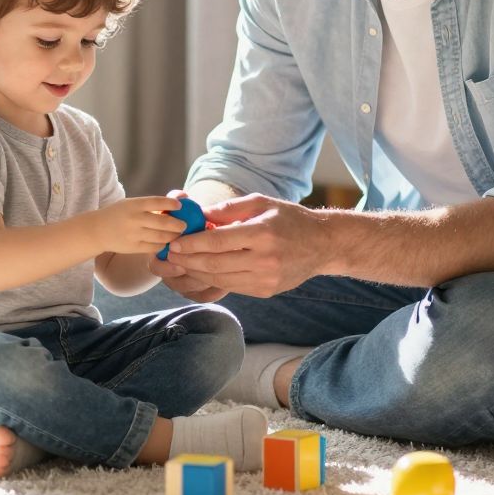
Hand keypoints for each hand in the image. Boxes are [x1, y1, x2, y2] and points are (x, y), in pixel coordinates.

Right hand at [89, 196, 185, 255]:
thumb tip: (176, 202)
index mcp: (134, 204)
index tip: (180, 206)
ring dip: (173, 236)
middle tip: (185, 225)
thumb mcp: (131, 203)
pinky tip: (167, 242)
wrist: (97, 230)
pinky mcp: (133, 247)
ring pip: (161, 236)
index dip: (171, 203)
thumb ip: (150, 204)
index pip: (157, 202)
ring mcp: (134, 234)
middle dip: (178, 224)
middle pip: (162, 222)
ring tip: (178, 234)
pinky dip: (163, 245)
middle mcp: (134, 219)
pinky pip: (154, 247)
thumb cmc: (119, 214)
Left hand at [154, 194, 333, 298]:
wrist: (322, 245)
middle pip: (214, 264)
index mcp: (262, 233)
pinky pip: (232, 287)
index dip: (192, 244)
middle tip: (171, 254)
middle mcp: (265, 259)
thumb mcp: (261, 203)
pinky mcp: (266, 291)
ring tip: (182, 263)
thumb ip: (229, 209)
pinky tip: (202, 271)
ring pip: (220, 279)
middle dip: (188, 260)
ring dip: (197, 272)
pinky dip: (214, 279)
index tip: (175, 242)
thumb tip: (198, 214)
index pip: (218, 242)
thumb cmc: (290, 219)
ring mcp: (266, 279)